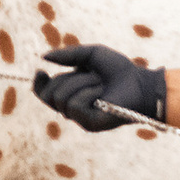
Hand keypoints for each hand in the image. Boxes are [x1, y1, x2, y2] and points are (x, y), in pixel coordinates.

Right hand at [34, 44, 166, 133]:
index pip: (44, 94)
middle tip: (90, 75)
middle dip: (68, 79)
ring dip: (81, 84)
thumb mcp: (91, 55)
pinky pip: (74, 106)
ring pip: (61, 99)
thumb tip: (43, 57)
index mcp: (70, 93)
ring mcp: (80, 118)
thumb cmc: (119, 70)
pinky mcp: (89, 125)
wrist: (141, 83)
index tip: (41, 70)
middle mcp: (72, 108)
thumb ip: (67, 55)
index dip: (38, 84)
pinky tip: (102, 93)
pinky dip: (88, 93)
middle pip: (49, 96)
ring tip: (100, 83)